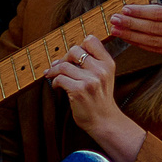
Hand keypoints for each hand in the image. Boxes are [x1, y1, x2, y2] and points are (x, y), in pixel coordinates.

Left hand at [45, 37, 145, 161]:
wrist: (104, 121)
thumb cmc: (100, 98)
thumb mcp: (104, 76)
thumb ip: (91, 63)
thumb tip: (60, 56)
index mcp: (108, 63)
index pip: (91, 40)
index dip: (79, 46)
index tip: (73, 56)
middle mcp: (100, 70)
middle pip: (74, 50)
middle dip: (64, 58)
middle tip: (59, 67)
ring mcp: (90, 81)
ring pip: (63, 65)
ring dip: (54, 71)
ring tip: (53, 76)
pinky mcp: (78, 91)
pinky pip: (59, 79)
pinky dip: (54, 82)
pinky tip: (56, 87)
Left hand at [109, 0, 161, 58]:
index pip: (159, 14)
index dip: (140, 12)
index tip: (124, 9)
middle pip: (153, 29)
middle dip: (131, 25)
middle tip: (114, 19)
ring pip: (152, 42)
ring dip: (131, 36)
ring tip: (116, 30)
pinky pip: (157, 49)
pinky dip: (141, 44)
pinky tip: (129, 38)